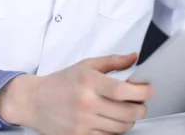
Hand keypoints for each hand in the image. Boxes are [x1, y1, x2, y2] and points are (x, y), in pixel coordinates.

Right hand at [0, 52, 153, 134]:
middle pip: (126, 112)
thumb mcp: (86, 65)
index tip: (149, 90)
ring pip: (120, 127)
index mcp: (88, 81)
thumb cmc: (61, 81)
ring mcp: (83, 123)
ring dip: (130, 119)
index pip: (122, 90)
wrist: (35, 101)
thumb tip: (134, 57)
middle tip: (142, 102)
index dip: (141, 92)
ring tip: (128, 110)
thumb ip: (112, 61)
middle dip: (140, 108)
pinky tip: (113, 119)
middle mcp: (86, 103)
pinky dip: (115, 129)